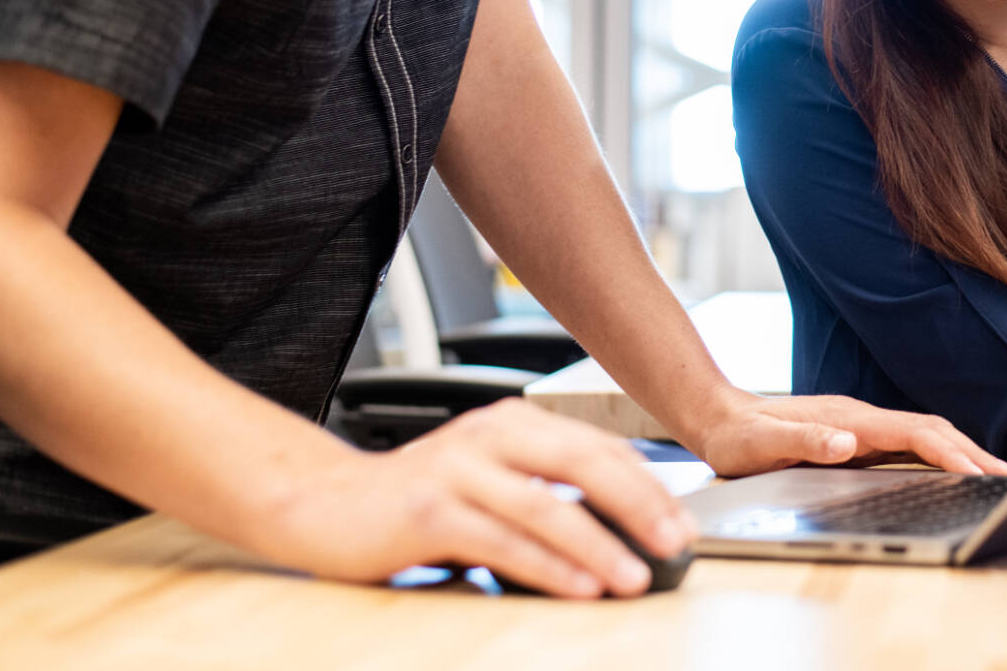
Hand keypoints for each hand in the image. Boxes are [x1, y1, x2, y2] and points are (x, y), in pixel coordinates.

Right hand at [264, 399, 692, 598]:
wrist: (322, 502)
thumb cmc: (417, 498)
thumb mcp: (489, 477)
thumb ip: (544, 488)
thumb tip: (624, 528)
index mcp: (514, 421)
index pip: (599, 447)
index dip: (649, 485)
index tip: (684, 522)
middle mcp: (490, 434)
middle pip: (585, 464)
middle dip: (641, 505)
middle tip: (677, 542)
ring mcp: (458, 469)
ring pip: (548, 507)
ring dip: (599, 545)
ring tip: (636, 575)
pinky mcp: (429, 511)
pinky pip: (502, 541)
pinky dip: (547, 566)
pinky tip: (578, 585)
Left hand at [687, 388, 1006, 477]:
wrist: (720, 417)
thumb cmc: (738, 436)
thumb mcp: (761, 444)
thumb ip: (805, 441)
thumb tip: (848, 443)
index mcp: (848, 419)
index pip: (913, 433)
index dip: (949, 452)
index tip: (977, 472)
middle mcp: (862, 419)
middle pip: (931, 430)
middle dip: (972, 452)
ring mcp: (862, 426)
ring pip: (925, 435)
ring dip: (962, 452)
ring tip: (994, 477)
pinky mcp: (859, 437)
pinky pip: (910, 445)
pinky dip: (941, 456)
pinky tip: (952, 472)